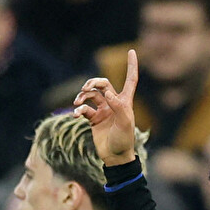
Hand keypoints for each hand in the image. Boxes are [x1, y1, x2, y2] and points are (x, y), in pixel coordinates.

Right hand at [73, 49, 138, 165]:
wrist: (115, 158)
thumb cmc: (124, 141)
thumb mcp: (125, 123)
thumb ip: (117, 106)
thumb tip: (107, 93)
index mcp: (125, 102)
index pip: (131, 79)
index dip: (132, 66)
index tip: (131, 51)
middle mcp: (114, 103)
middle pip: (103, 84)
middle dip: (93, 82)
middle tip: (86, 88)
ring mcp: (103, 111)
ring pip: (91, 95)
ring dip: (82, 96)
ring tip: (78, 102)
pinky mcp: (94, 120)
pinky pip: (84, 109)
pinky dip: (79, 110)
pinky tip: (77, 115)